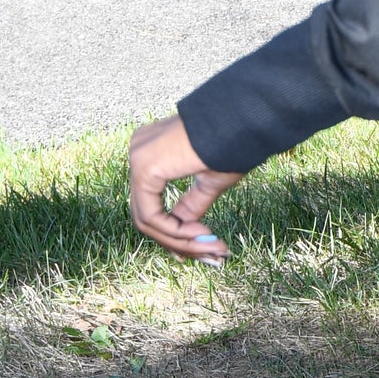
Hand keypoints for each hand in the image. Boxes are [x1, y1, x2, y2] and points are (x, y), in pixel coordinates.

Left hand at [128, 115, 243, 264]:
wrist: (240, 122)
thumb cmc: (232, 143)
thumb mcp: (210, 180)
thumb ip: (192, 204)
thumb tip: (185, 228)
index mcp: (152, 152)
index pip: (152, 202)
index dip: (174, 232)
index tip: (206, 247)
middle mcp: (139, 153)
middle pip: (146, 213)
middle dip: (179, 241)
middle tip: (211, 255)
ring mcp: (138, 159)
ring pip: (147, 219)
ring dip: (180, 241)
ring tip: (212, 247)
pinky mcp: (144, 169)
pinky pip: (151, 215)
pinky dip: (175, 232)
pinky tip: (201, 236)